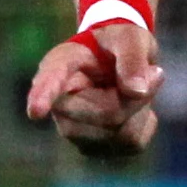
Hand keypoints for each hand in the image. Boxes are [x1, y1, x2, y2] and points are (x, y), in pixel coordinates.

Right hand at [26, 22, 163, 156]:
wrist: (115, 62)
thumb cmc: (116, 44)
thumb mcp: (130, 38)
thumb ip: (132, 57)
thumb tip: (136, 90)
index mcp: (60, 65)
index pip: (49, 81)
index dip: (42, 96)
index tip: (35, 111)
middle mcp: (58, 104)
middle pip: (108, 114)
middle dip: (136, 97)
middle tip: (151, 72)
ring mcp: (72, 131)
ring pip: (121, 134)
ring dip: (141, 110)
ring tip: (131, 88)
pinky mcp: (91, 148)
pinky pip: (132, 144)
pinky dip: (143, 125)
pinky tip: (131, 108)